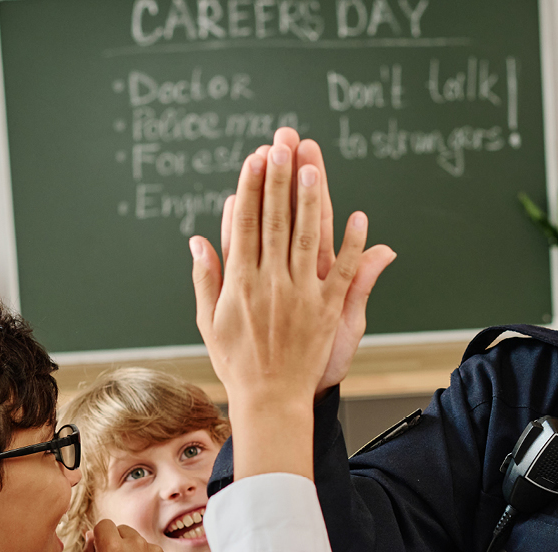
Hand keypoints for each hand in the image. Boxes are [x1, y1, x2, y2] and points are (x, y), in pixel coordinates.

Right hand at [192, 128, 391, 477]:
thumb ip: (207, 278)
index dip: (250, 188)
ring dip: (310, 201)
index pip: (245, 224)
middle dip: (279, 180)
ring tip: (313, 166)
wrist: (269, 401)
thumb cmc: (236, 362)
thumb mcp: (209, 320)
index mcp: (240, 282)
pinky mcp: (328, 310)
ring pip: (307, 238)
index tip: (254, 159)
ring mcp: (301, 295)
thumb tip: (198, 240)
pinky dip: (352, 245)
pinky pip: (343, 273)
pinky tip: (358, 217)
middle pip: (275, 221)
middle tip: (282, 144)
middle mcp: (270, 282)